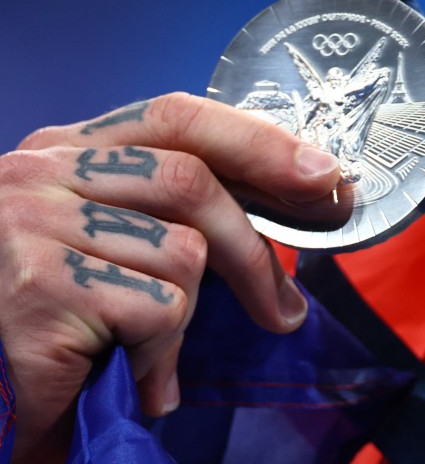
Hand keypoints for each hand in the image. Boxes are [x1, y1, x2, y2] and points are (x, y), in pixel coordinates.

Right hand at [0, 93, 347, 461]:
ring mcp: (34, 225)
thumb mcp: (104, 236)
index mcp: (69, 149)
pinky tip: (130, 375)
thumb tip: (294, 199)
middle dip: (255, 249)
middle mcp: (44, 172)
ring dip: (187, 317)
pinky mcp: (40, 288)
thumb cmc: (50, 309)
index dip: (260, 142)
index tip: (323, 176)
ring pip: (182, 252)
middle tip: (285, 308)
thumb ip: (170, 207)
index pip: (178, 116)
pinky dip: (160, 354)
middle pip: (192, 181)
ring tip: (152, 350)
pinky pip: (156, 310)